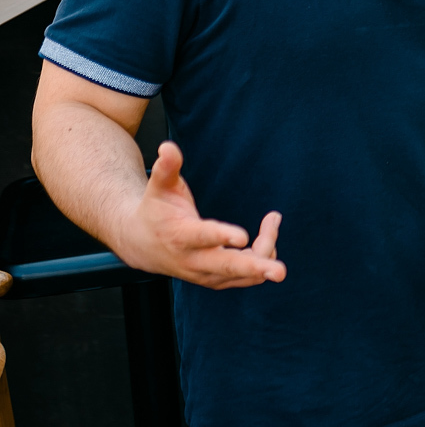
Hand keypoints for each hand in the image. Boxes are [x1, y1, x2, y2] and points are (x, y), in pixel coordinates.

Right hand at [114, 141, 285, 288]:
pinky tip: (268, 236)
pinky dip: (262, 258)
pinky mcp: (215, 279)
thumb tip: (168, 147)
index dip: (223, 235)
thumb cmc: (155, 210)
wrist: (140, 245)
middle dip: (256, 267)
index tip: (244, 236)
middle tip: (280, 272)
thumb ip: (166, 168)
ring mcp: (205, 274)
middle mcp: (193, 260)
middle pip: (227, 266)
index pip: (203, 237)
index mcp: (180, 236)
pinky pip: (246, 277)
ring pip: (242, 273)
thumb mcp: (158, 188)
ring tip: (272, 220)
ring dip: (266, 252)